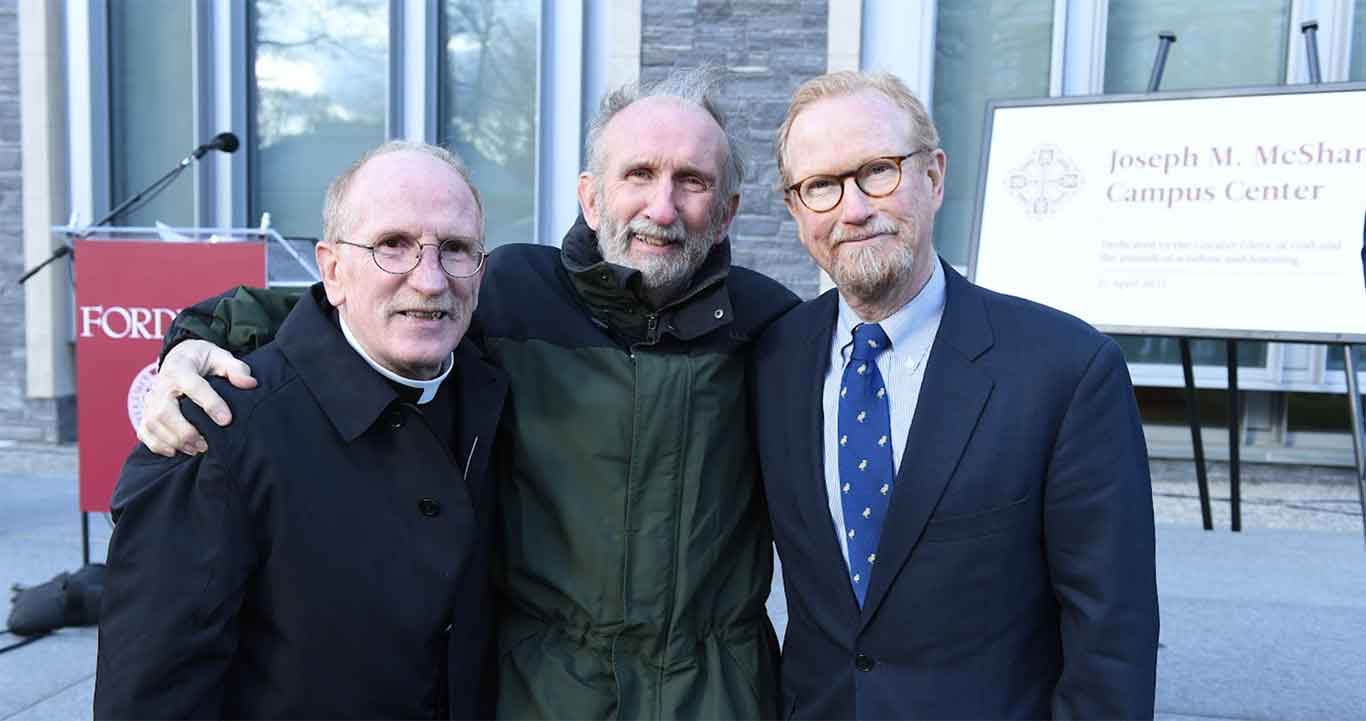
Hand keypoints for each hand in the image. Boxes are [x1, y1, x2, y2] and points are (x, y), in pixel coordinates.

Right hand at [136, 340, 257, 456]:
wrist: (180, 357)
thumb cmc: (203, 359)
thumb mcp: (221, 356)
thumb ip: (236, 368)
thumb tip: (250, 384)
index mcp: (181, 369)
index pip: (194, 387)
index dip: (211, 404)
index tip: (227, 420)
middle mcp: (162, 385)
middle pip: (165, 412)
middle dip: (186, 432)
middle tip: (207, 443)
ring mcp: (151, 399)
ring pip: (154, 424)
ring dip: (174, 441)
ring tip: (197, 449)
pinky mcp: (146, 411)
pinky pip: (144, 431)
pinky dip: (156, 444)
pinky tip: (175, 451)